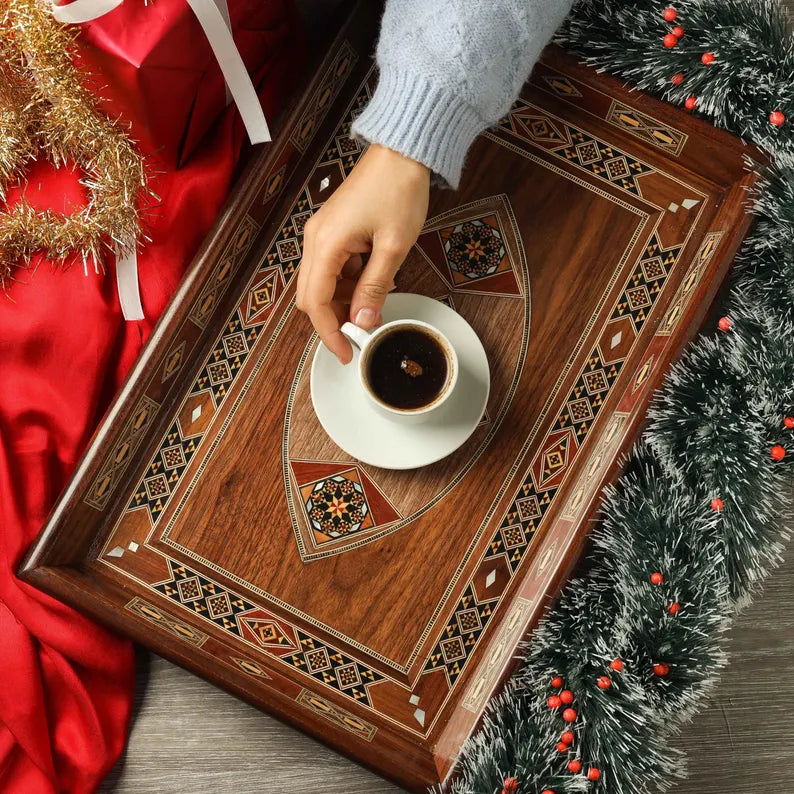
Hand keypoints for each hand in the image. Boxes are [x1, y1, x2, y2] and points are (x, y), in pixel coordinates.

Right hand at [296, 143, 430, 362]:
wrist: (402, 152)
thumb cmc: (398, 190)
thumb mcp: (393, 246)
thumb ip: (375, 287)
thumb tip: (363, 321)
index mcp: (326, 245)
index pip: (316, 303)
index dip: (330, 333)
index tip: (347, 353)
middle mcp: (316, 240)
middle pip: (312, 296)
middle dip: (335, 319)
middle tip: (363, 333)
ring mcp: (322, 234)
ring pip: (322, 283)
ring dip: (345, 300)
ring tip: (377, 302)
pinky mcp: (333, 230)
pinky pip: (333, 267)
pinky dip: (349, 282)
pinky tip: (375, 280)